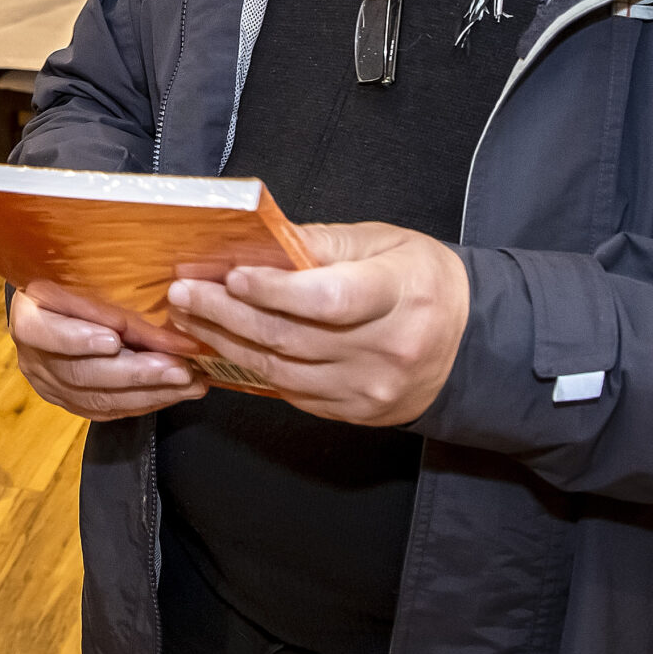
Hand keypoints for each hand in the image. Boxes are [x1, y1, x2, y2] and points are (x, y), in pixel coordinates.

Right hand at [9, 283, 205, 420]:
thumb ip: (106, 294)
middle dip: (135, 373)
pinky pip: (107, 411)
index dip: (77, 338)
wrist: (56, 303)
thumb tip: (162, 306)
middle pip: (80, 373)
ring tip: (188, 382)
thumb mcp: (82, 276)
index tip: (115, 336)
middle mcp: (33, 356)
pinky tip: (174, 393)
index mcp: (28, 315)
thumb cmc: (74, 280)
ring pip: (98, 398)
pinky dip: (144, 403)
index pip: (43, 332)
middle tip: (177, 368)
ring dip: (149, 392)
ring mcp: (50, 384)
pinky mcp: (69, 402)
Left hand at [165, 222, 470, 425]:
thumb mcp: (386, 243)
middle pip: (292, 337)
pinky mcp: (353, 412)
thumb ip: (323, 242)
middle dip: (227, 312)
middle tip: (183, 291)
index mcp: (400, 295)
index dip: (275, 290)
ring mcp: (368, 389)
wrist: (470, 346)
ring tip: (188, 316)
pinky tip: (221, 345)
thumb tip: (261, 241)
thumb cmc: (422, 281)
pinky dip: (249, 368)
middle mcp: (385, 350)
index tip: (232, 274)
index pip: (329, 299)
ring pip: (281, 370)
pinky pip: (290, 393)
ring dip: (225, 342)